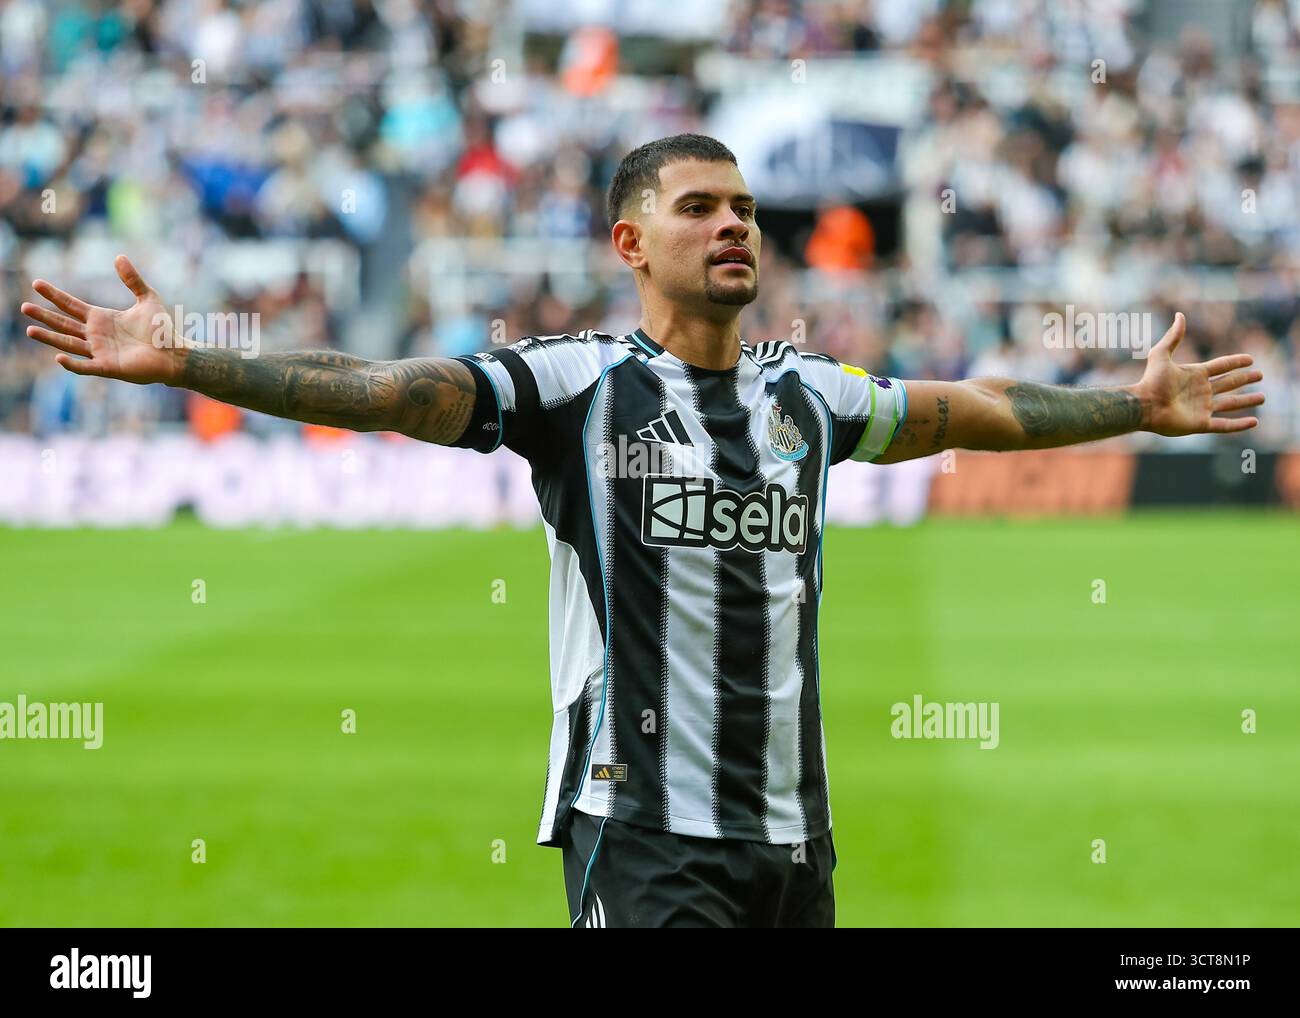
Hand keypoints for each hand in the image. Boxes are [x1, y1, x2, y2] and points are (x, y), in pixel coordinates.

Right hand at [21, 255, 184, 385]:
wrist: (176, 353)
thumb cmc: (162, 329)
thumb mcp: (147, 298)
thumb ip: (132, 279)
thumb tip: (119, 257)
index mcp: (102, 319)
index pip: (71, 305)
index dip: (54, 295)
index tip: (36, 284)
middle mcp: (96, 335)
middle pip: (64, 324)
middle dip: (44, 316)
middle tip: (23, 307)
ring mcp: (100, 352)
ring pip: (68, 344)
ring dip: (50, 338)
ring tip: (30, 330)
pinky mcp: (108, 367)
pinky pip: (85, 366)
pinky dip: (72, 364)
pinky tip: (57, 357)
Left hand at [1136, 312, 1263, 435]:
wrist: (1143, 405)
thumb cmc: (1150, 381)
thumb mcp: (1161, 354)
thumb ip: (1173, 337)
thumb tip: (1180, 315)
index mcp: (1194, 375)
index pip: (1221, 366)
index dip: (1235, 362)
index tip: (1250, 359)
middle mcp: (1200, 391)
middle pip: (1228, 383)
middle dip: (1244, 379)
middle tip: (1260, 375)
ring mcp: (1201, 408)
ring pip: (1230, 404)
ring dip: (1246, 401)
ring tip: (1262, 397)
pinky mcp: (1200, 424)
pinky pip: (1224, 426)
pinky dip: (1239, 425)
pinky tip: (1254, 422)